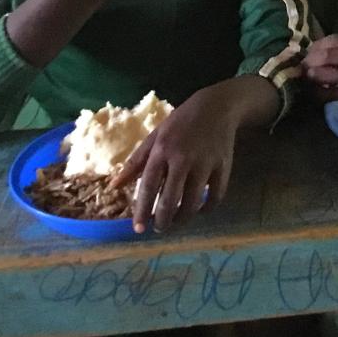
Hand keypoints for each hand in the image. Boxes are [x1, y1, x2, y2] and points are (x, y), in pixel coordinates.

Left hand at [112, 86, 238, 231]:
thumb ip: (135, 162)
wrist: (216, 107)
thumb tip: (114, 186)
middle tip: (159, 229)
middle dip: (163, 220)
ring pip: (193, 201)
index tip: (138, 229)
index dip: (142, 210)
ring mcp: (205, 163)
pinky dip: (207, 208)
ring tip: (176, 221)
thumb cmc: (180, 123)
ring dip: (183, 218)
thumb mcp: (155, 136)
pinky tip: (199, 210)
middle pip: (171, 199)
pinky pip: (216, 195)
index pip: (149, 186)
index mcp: (162, 150)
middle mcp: (183, 158)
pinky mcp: (223, 166)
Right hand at [302, 34, 337, 100]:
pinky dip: (336, 93)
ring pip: (324, 74)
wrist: (301, 85)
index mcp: (320, 46)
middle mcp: (312, 59)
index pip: (336, 41)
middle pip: (331, 55)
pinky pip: (323, 94)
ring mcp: (309, 77)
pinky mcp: (311, 94)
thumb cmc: (326, 67)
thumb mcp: (336, 55)